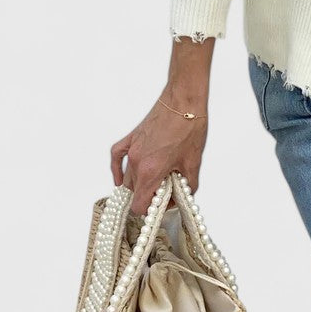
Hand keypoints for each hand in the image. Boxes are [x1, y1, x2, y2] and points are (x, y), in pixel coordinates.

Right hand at [110, 81, 208, 215]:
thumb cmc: (190, 128)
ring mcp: (132, 149)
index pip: (140, 206)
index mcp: (151, 171)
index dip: (151, 211)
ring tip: (158, 179)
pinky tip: (120, 179)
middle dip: (149, 196)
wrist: (184, 101)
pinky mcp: (131, 138)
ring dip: (139, 184)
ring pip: (128, 178)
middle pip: (134, 193)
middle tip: (166, 190)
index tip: (163, 204)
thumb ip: (187, 187)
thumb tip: (180, 198)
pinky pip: (117, 157)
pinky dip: (117, 170)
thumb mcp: (193, 163)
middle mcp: (137, 162)